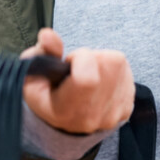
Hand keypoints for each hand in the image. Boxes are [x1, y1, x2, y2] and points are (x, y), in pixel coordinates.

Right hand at [20, 28, 134, 134]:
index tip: (70, 62)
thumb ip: (41, 53)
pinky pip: (127, 72)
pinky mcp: (127, 107)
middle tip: (78, 69)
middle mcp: (93, 116)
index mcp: (67, 111)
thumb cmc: (47, 97)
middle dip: (91, 57)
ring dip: (103, 61)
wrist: (65, 125)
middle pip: (107, 63)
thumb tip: (48, 34)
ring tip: (88, 73)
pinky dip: (114, 71)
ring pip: (119, 63)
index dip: (81, 59)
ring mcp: (114, 113)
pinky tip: (99, 81)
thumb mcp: (33, 78)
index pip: (87, 78)